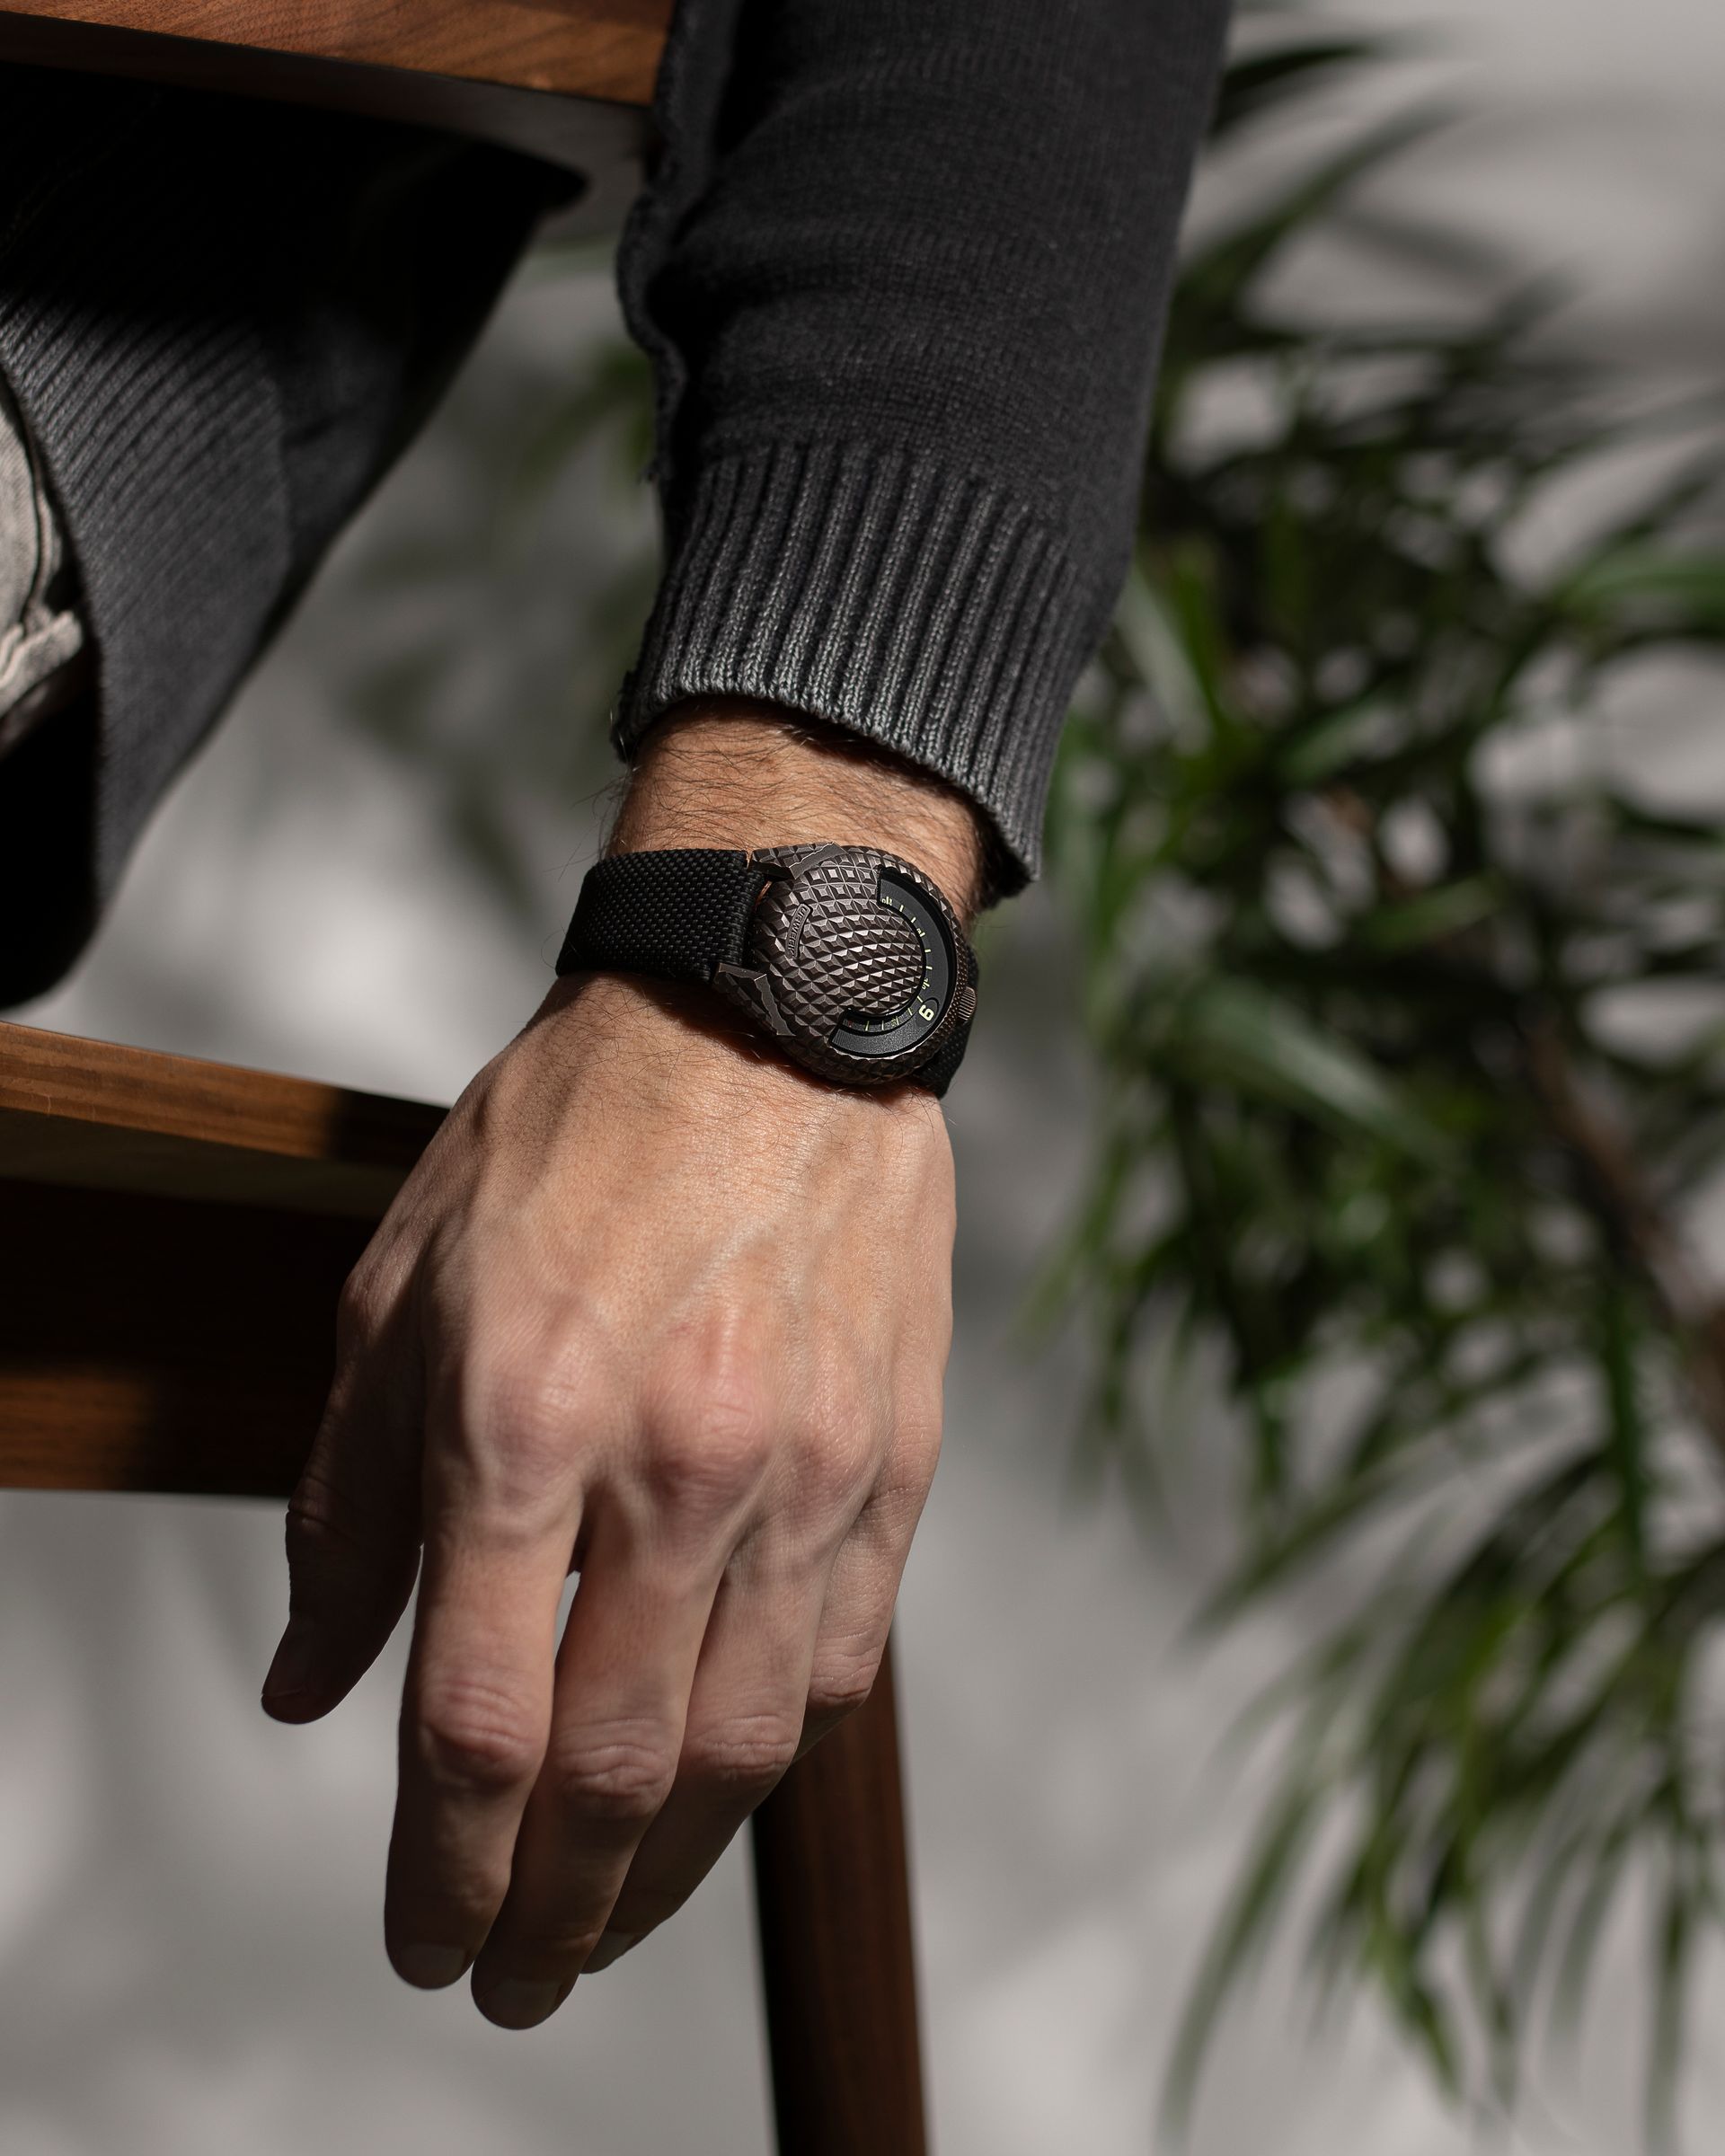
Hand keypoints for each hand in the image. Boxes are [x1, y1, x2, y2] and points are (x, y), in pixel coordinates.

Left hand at [262, 703, 984, 2028]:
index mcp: (525, 1419)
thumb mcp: (400, 1293)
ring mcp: (807, 1469)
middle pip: (621, 1774)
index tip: (421, 1942)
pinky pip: (844, 1658)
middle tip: (515, 1978)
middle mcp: (679, 1467)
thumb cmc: (576, 1132)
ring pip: (752, 1747)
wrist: (771, 1018)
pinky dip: (775, 1754)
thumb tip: (310, 1683)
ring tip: (611, 1919)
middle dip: (554, 1915)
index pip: (477, 1725)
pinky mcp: (894, 1459)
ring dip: (673, 1870)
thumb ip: (347, 1507)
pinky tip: (725, 1783)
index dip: (440, 1875)